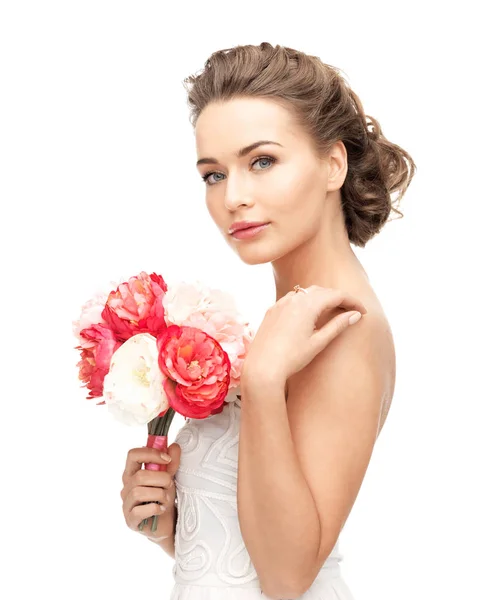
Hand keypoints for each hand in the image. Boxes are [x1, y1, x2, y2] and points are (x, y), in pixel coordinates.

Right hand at [120, 442, 180, 540]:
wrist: (166, 522)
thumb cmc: (163, 497)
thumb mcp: (169, 477)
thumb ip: (172, 463)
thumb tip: (174, 446)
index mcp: (133, 473)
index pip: (133, 455)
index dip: (150, 454)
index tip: (167, 459)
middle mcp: (126, 487)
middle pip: (139, 476)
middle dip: (160, 478)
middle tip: (170, 484)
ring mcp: (126, 504)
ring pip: (138, 492)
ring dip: (159, 494)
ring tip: (166, 498)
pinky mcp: (130, 520)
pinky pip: (139, 511)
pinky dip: (155, 508)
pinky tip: (161, 509)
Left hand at [241, 285, 366, 384]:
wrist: (262, 367)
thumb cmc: (292, 358)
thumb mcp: (319, 342)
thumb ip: (338, 325)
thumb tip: (355, 315)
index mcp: (307, 305)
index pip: (336, 295)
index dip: (353, 301)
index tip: (363, 312)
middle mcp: (293, 299)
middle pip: (322, 291)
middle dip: (338, 298)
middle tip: (351, 311)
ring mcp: (280, 303)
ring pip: (306, 292)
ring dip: (322, 298)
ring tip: (333, 311)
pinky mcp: (272, 310)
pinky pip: (292, 298)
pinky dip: (306, 301)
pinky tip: (310, 314)